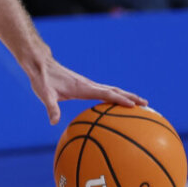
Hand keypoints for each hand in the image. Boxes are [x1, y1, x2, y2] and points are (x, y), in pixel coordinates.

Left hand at [26, 57, 146, 124]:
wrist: (41, 65)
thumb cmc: (42, 80)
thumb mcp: (44, 94)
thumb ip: (50, 107)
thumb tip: (53, 121)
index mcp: (82, 87)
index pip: (105, 93)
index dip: (119, 99)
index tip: (133, 105)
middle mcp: (89, 84)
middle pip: (114, 90)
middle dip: (130, 97)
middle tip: (146, 104)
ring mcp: (88, 85)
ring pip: (112, 90)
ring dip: (127, 95)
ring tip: (141, 104)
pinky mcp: (86, 86)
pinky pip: (105, 92)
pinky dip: (116, 96)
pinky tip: (118, 104)